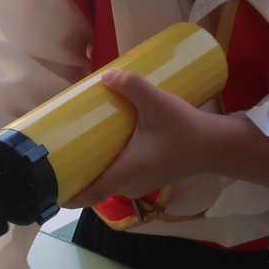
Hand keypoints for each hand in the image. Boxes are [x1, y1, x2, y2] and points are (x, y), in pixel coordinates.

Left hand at [61, 70, 220, 207]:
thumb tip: (105, 75)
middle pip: (95, 187)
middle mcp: (130, 184)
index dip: (67, 193)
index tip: (49, 185)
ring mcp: (142, 182)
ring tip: (79, 146)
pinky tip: (107, 145)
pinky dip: (109, 166)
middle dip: (76, 175)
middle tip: (60, 154)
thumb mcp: (158, 104)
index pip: (89, 193)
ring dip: (93, 169)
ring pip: (109, 181)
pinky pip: (121, 176)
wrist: (219, 145)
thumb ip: (132, 86)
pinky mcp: (151, 175)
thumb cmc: (187, 130)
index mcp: (126, 173)